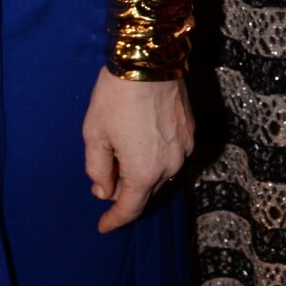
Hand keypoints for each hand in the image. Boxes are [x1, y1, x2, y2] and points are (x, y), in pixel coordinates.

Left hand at [82, 69, 193, 232]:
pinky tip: (141, 141)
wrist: (150, 58)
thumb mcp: (95, 134)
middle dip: (125, 192)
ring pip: (160, 173)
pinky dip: (156, 157)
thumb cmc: (116, 96)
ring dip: (142, 173)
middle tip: (105, 182)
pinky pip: (172, 155)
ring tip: (121, 155)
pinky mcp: (190, 131)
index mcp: (144, 171)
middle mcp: (170, 166)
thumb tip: (104, 192)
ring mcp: (184, 148)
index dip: (114, 220)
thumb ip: (98, 169)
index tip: (103, 227)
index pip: (130, 208)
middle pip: (146, 191)